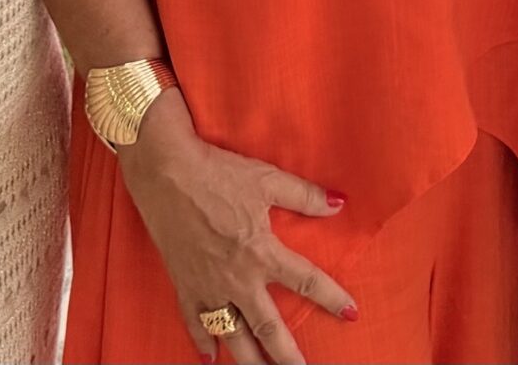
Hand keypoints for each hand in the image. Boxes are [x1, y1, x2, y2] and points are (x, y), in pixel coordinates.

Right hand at [115, 93, 356, 363]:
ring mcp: (209, 285)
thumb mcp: (266, 179)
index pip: (306, 280)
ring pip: (232, 334)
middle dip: (287, 355)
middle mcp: (238, 277)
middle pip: (268, 326)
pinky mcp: (184, 284)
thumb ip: (304, 196)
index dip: (332, 298)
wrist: (165, 172)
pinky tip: (210, 358)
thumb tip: (339, 204)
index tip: (352, 314)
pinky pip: (195, 321)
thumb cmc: (217, 172)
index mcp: (262, 251)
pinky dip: (203, 342)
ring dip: (249, 359)